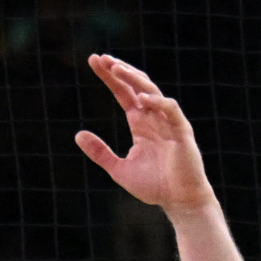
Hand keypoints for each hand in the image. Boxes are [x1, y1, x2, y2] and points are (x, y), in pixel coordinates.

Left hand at [73, 55, 213, 213]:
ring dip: (135, 79)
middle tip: (102, 58)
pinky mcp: (182, 133)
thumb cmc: (154, 186)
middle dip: (120, 70)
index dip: (110, 77)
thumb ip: (100, 152)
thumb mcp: (118, 169)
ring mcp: (169, 123)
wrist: (179, 202)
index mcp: (140, 123)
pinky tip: (141, 99)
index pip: (124, 92)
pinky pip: (171, 111)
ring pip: (152, 92)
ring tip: (117, 70)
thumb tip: (78, 135)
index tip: (94, 61)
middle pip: (136, 86)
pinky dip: (157, 102)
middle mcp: (154, 118)